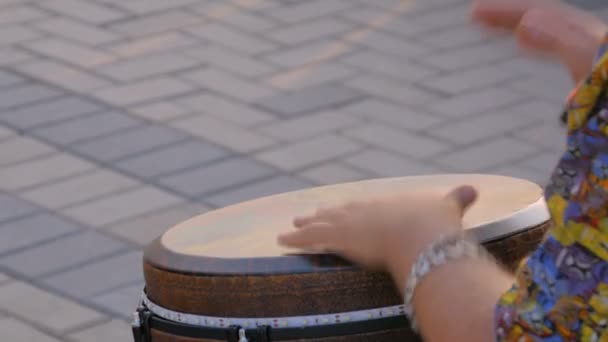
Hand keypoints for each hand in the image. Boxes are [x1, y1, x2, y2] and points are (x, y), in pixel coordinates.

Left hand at [278, 185, 477, 283]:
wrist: (421, 232)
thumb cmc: (433, 222)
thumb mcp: (447, 208)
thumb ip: (457, 199)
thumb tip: (474, 189)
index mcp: (384, 205)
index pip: (363, 206)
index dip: (351, 209)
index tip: (342, 209)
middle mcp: (362, 210)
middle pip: (338, 211)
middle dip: (324, 214)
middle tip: (309, 213)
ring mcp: (348, 222)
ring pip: (320, 223)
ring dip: (304, 225)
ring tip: (292, 225)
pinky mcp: (337, 237)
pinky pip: (309, 238)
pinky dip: (295, 239)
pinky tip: (281, 239)